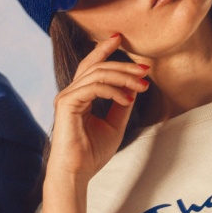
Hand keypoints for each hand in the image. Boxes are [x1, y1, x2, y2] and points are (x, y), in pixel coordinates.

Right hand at [46, 34, 150, 184]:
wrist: (77, 173)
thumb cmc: (91, 154)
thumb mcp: (114, 125)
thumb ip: (121, 104)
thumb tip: (134, 86)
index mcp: (78, 97)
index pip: (91, 66)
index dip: (104, 50)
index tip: (120, 39)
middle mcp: (70, 93)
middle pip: (97, 66)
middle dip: (124, 65)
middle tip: (145, 70)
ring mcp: (66, 97)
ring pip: (98, 73)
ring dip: (123, 77)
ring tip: (141, 85)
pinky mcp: (67, 103)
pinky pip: (95, 87)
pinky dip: (114, 90)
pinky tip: (127, 99)